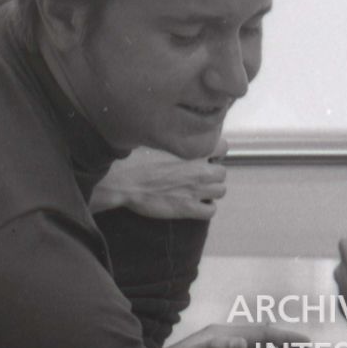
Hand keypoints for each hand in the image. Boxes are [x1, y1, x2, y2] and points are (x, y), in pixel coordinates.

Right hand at [91, 144, 226, 220]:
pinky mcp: (188, 208)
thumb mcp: (159, 138)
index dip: (215, 152)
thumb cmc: (134, 157)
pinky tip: (193, 205)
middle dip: (212, 174)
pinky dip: (205, 209)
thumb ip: (175, 139)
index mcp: (194, 149)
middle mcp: (200, 169)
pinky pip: (211, 211)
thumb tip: (176, 137)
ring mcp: (196, 190)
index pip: (223, 147)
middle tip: (197, 176)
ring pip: (221, 191)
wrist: (123, 179)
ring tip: (196, 191)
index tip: (205, 155)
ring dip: (210, 191)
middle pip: (222, 172)